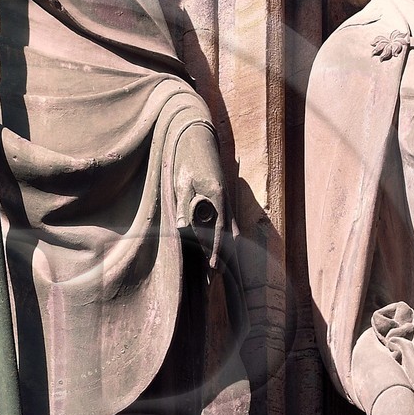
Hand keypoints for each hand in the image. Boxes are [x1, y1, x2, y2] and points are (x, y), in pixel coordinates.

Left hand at [172, 121, 226, 267]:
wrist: (196, 140)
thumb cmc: (187, 160)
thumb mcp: (182, 183)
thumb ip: (183, 205)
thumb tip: (181, 227)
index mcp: (217, 195)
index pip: (219, 229)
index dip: (215, 249)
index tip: (213, 266)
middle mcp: (226, 200)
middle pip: (231, 234)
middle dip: (226, 254)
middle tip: (218, 274)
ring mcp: (227, 200)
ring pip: (232, 230)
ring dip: (227, 248)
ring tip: (222, 268)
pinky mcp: (224, 200)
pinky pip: (228, 223)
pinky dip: (225, 238)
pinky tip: (220, 249)